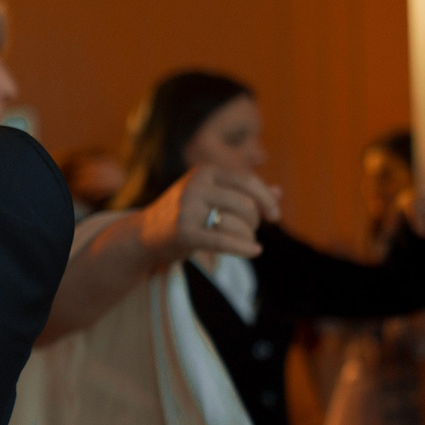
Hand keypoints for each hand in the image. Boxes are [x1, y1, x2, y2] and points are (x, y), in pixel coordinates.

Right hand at [138, 163, 280, 261]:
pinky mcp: (183, 232)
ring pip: (237, 223)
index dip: (266, 199)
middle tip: (249, 232)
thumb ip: (243, 193)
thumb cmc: (185, 214)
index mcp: (203, 172)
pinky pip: (223, 241)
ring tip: (243, 243)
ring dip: (248, 237)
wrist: (145, 233)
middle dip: (254, 222)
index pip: (247, 181)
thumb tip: (279, 192)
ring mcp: (187, 209)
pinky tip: (255, 252)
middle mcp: (194, 186)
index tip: (274, 216)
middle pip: (245, 205)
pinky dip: (243, 248)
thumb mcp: (212, 197)